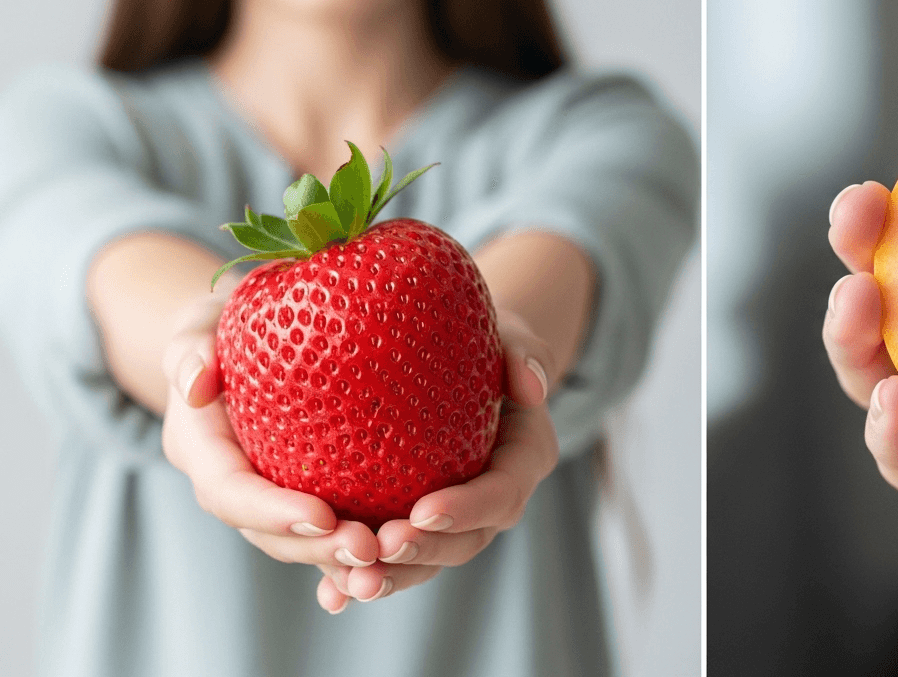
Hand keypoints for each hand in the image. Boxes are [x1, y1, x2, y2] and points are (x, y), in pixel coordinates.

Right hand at [160, 289, 380, 606]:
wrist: (249, 340)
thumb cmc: (229, 322)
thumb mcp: (203, 322)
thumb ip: (192, 346)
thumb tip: (196, 383)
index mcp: (201, 447)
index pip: (229, 491)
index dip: (272, 511)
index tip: (322, 516)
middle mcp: (231, 484)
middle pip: (268, 534)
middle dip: (317, 549)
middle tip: (372, 549)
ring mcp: (267, 499)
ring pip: (301, 545)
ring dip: (341, 561)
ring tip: (390, 561)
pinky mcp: (304, 498)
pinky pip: (328, 535)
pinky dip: (353, 559)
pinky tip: (393, 569)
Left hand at [314, 311, 559, 612]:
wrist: (461, 358)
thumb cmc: (485, 340)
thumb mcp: (511, 334)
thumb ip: (524, 354)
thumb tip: (531, 387)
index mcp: (522, 459)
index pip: (503, 494)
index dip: (468, 508)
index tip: (423, 510)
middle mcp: (491, 500)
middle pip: (465, 542)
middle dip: (424, 554)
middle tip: (380, 549)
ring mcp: (452, 519)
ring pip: (426, 562)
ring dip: (391, 578)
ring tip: (351, 584)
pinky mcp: (413, 526)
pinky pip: (390, 560)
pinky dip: (361, 581)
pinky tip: (330, 597)